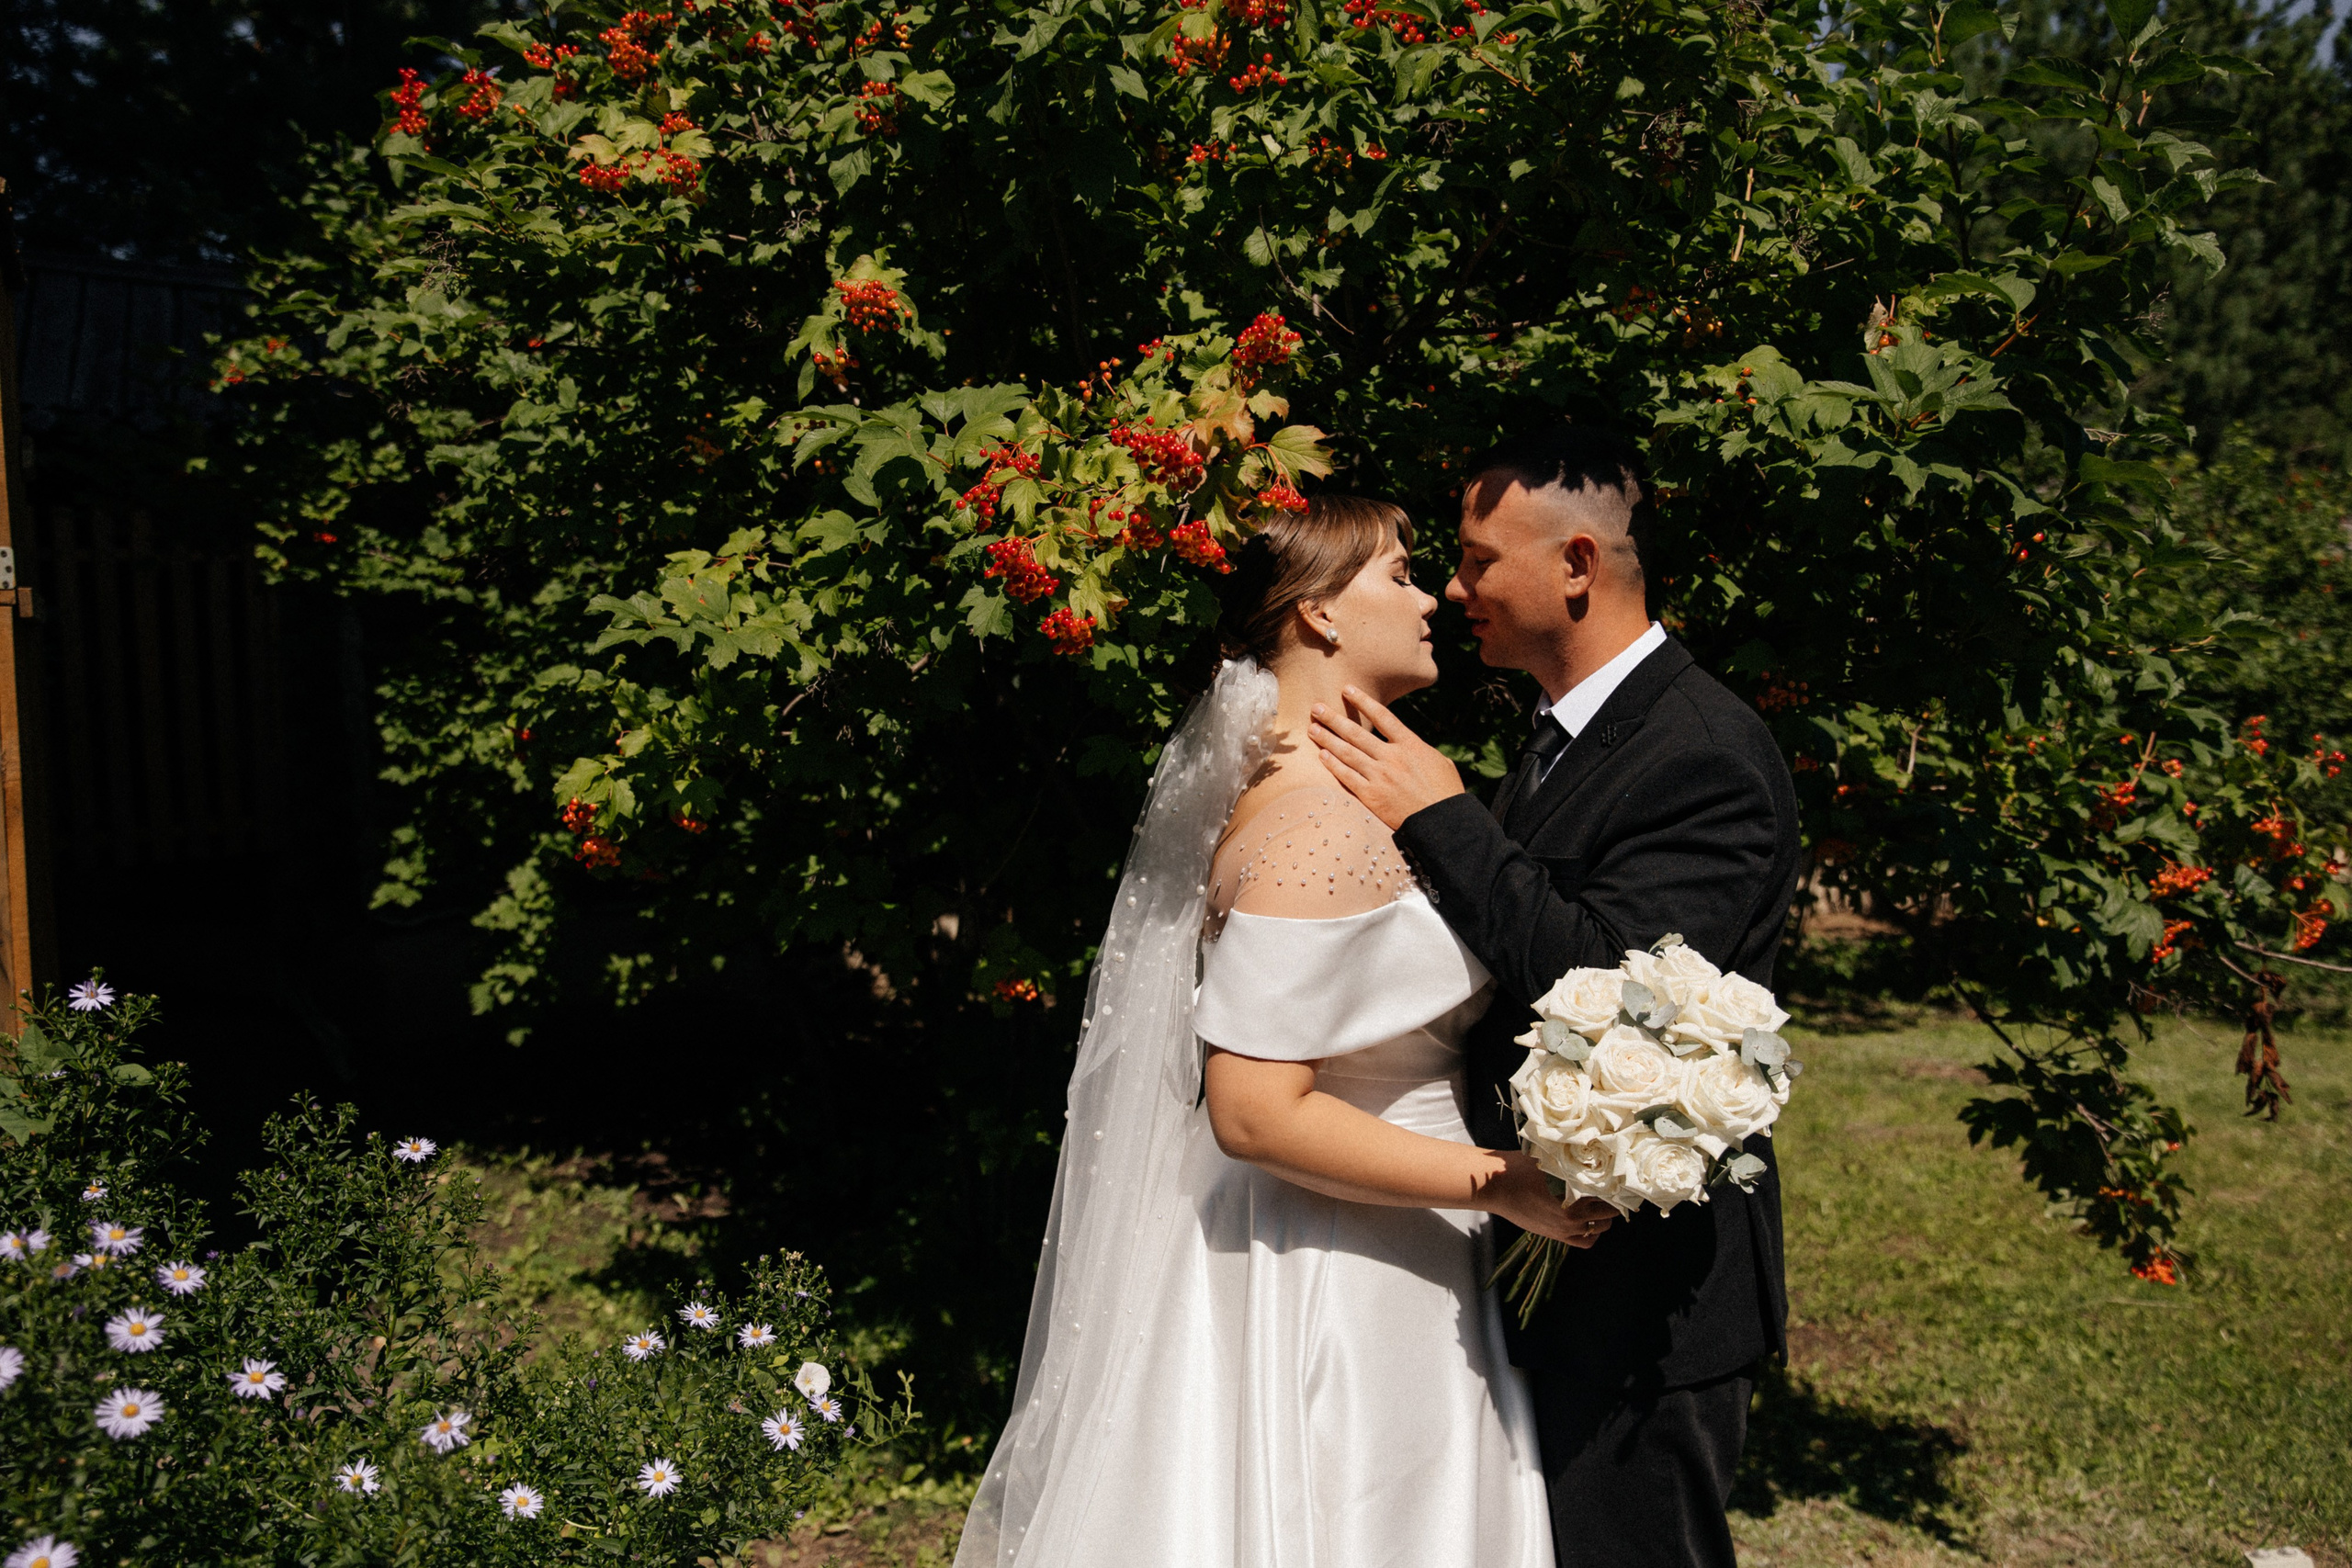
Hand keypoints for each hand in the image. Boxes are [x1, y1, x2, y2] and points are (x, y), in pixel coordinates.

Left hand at [1309, 686, 1465, 829]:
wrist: (1442, 822)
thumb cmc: (1446, 793)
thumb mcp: (1440, 763)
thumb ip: (1420, 751)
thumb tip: (1411, 745)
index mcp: (1411, 745)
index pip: (1382, 716)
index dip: (1363, 701)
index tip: (1347, 689)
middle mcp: (1392, 757)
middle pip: (1356, 733)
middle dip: (1334, 719)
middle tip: (1316, 707)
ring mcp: (1380, 776)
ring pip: (1347, 753)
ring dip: (1327, 739)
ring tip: (1312, 728)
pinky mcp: (1372, 796)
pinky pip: (1347, 776)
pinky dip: (1333, 765)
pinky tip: (1321, 755)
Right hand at [1479, 1153, 1618, 1248]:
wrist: (1496, 1186)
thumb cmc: (1521, 1167)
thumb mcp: (1552, 1158)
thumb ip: (1574, 1162)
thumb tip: (1597, 1155)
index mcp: (1575, 1189)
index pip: (1611, 1190)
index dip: (1617, 1183)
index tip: (1620, 1177)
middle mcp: (1575, 1211)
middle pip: (1610, 1209)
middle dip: (1613, 1199)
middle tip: (1612, 1190)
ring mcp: (1567, 1227)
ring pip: (1602, 1226)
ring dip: (1605, 1215)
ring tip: (1601, 1204)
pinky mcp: (1558, 1236)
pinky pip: (1587, 1241)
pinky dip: (1593, 1233)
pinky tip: (1590, 1221)